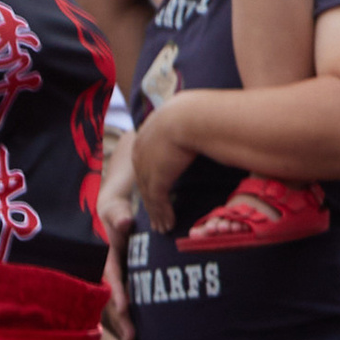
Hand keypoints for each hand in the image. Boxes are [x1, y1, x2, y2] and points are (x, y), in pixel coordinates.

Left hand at [132, 101, 194, 231]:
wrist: (190, 117)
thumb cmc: (195, 112)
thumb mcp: (184, 116)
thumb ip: (185, 124)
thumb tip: (199, 121)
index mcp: (146, 135)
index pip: (146, 161)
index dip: (151, 177)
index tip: (155, 189)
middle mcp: (141, 152)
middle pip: (143, 181)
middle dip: (150, 200)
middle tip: (156, 215)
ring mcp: (146, 167)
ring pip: (148, 195)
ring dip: (157, 213)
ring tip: (162, 227)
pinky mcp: (156, 179)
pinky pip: (157, 202)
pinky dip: (162, 215)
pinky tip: (167, 225)